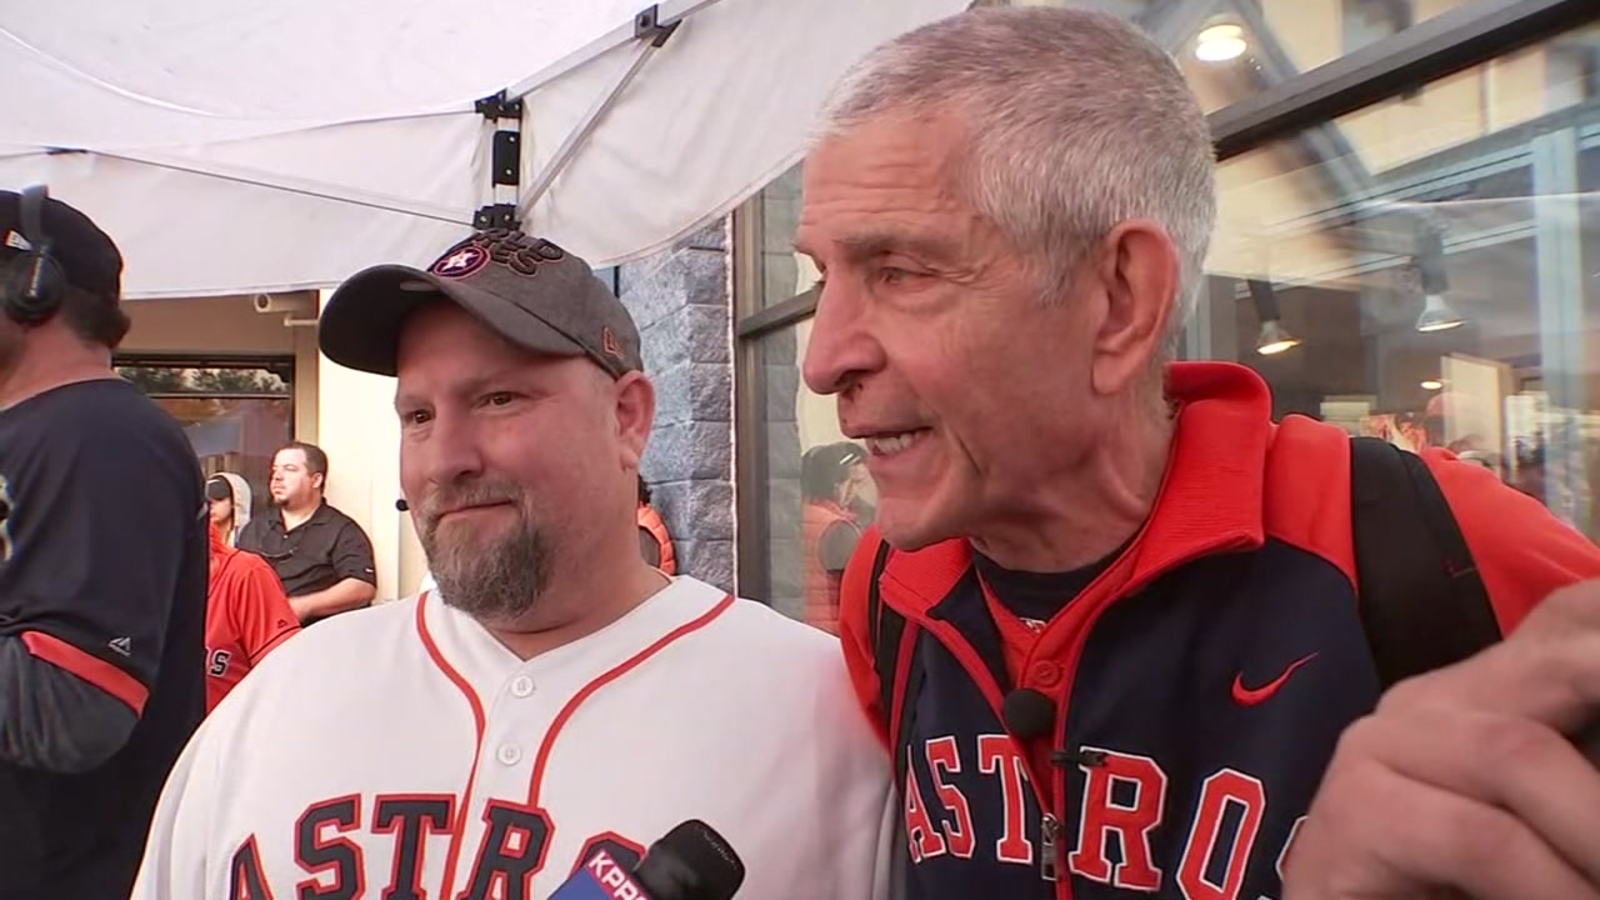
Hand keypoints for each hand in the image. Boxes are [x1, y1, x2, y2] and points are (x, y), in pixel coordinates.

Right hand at [1283, 580, 1599, 899]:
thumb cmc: (1464, 892)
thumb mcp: (1558, 826)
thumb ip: (1585, 768)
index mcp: (1482, 694)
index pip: (1573, 618)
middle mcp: (1428, 703)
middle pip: (1561, 656)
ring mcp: (1380, 748)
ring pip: (1517, 753)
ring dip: (1597, 828)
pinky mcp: (1353, 813)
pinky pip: (1480, 838)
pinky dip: (1552, 885)